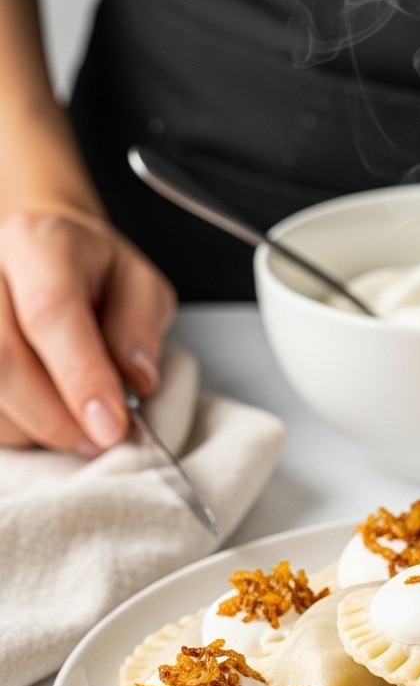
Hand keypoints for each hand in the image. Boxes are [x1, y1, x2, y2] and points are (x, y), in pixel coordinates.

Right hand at [0, 209, 175, 452]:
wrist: (36, 252)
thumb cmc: (92, 273)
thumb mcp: (140, 285)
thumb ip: (140, 327)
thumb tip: (136, 381)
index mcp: (39, 243)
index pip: (50, 314)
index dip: (81, 377)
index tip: (111, 426)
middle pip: (2, 358)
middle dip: (55, 418)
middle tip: (97, 441)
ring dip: (31, 429)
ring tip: (74, 431)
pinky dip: (12, 428)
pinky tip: (40, 422)